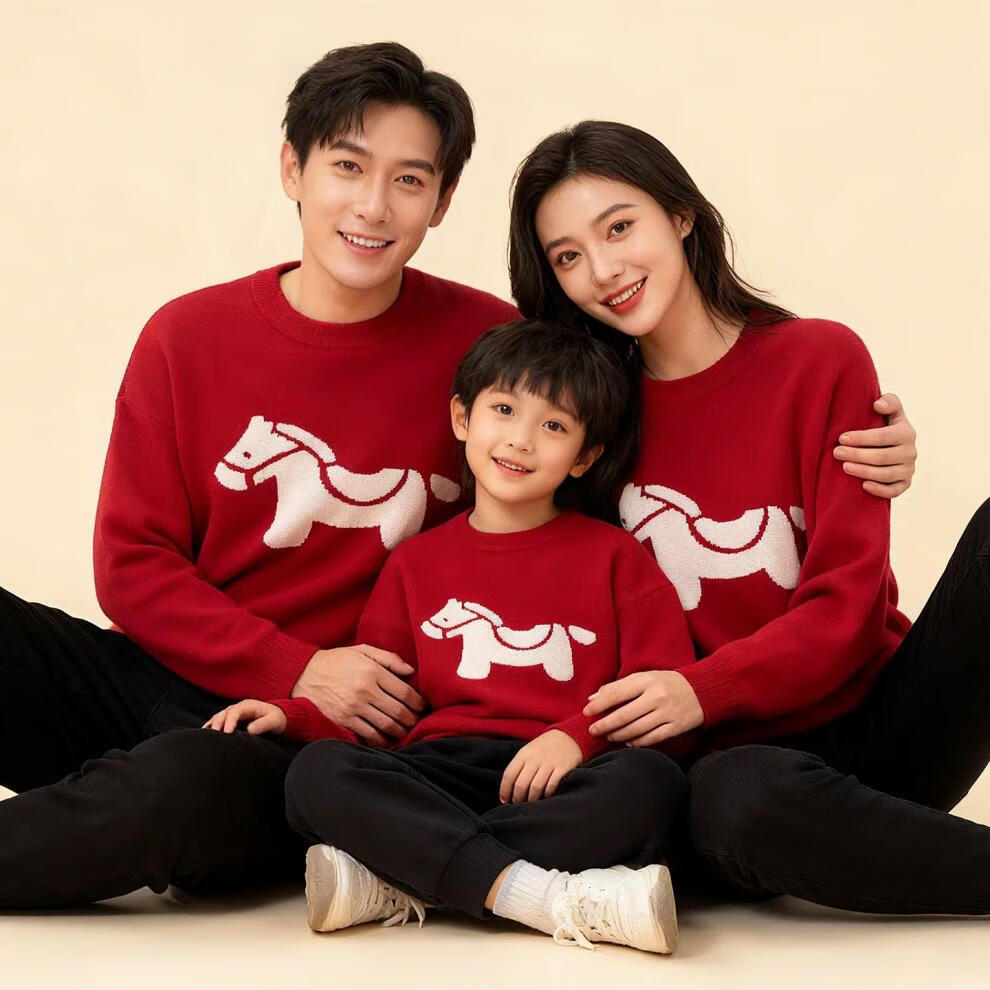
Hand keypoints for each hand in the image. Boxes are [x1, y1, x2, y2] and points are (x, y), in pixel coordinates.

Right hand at [203, 699, 286, 735]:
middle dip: (218, 723)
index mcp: (249, 705)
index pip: (236, 712)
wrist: (278, 718)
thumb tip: (250, 729)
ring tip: (206, 735)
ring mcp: (234, 712)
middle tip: (214, 735)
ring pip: (220, 716)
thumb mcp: (274, 721)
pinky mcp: (232, 719)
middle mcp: (240, 707)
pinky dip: (212, 725)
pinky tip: (205, 732)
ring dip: (212, 724)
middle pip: (225, 713)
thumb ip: (263, 724)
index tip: (226, 733)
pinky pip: (219, 720)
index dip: (230, 721)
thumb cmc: (276, 719)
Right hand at [291, 645, 424, 746]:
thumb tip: (411, 670)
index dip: (417, 702)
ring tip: (405, 732)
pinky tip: (387, 740)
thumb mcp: (362, 651)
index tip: (422, 706)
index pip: (404, 691)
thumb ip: (389, 658)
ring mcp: (354, 707)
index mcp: (372, 671)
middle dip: (412, 719)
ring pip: (386, 725)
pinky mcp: (343, 721)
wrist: (302, 674)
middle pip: (398, 711)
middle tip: (417, 722)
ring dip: (400, 732)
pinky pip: (368, 735)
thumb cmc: (336, 661)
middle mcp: (365, 690)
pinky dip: (381, 740)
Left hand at [499, 730, 582, 803]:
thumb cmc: (545, 747)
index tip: (504, 800)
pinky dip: (547, 794)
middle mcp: (535, 759)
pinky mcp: (563, 769)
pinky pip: (552, 786)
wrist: (569, 736)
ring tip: (531, 803)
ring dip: (532, 799)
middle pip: (521, 784)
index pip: (509, 775)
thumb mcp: (529, 751)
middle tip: (518, 803)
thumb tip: (509, 789)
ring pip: (535, 787)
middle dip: (518, 798)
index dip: (504, 790)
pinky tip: (546, 795)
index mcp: (524, 754)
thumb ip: (520, 766)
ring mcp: (549, 764)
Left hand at [583, 670, 702, 746]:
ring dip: (618, 735)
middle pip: (624, 715)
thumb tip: (592, 698)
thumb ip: (618, 686)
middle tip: (593, 730)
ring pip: (636, 729)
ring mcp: (667, 713)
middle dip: (605, 724)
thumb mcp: (644, 678)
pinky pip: (652, 738)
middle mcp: (656, 696)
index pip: (616, 693)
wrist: (701, 690)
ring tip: (608, 736)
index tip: (586, 712)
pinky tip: (627, 743)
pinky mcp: (675, 727)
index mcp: (647, 681)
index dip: (599, 704)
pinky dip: (637, 743)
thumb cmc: (666, 683)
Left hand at [833, 392, 916, 498]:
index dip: (862, 438)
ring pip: (886, 474)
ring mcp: (908, 470)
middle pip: (882, 457)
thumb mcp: (891, 410)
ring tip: (845, 467)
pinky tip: (863, 486)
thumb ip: (889, 402)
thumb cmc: (886, 424)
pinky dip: (880, 490)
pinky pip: (894, 491)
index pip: (883, 437)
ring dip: (864, 471)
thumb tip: (878, 405)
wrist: (894, 445)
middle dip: (857, 455)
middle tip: (836, 453)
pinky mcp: (905, 483)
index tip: (841, 438)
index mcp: (906, 433)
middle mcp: (910, 452)